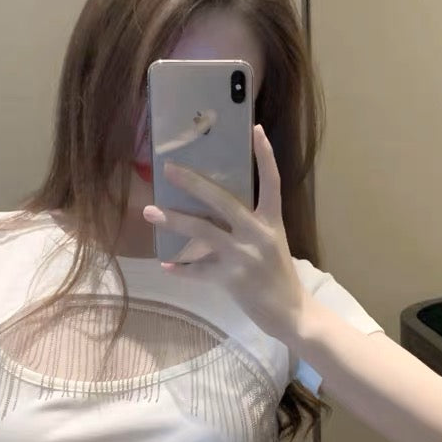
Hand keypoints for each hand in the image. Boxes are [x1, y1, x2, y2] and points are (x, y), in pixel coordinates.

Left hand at [141, 124, 307, 341]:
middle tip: (169, 169)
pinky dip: (181, 269)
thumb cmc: (277, 275)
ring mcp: (244, 256)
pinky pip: (199, 270)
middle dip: (193, 183)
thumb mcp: (272, 242)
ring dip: (174, 221)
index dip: (265, 156)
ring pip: (203, 232)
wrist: (291, 313)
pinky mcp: (232, 279)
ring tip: (150, 212)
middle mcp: (258, 234)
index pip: (271, 182)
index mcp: (272, 221)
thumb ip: (249, 225)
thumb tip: (214, 210)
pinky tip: (166, 265)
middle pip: (222, 200)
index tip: (255, 129)